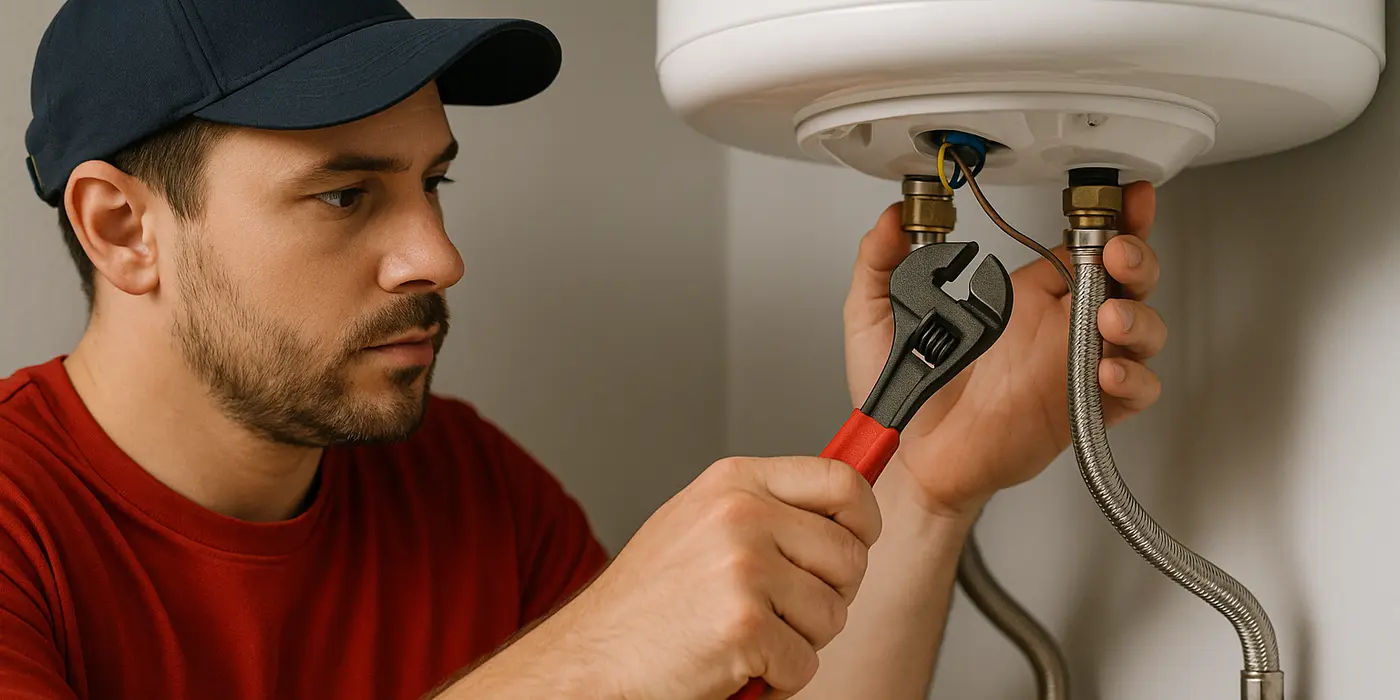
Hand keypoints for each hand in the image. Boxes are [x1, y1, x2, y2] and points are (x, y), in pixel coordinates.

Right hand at [556, 456, 881, 699]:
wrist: (588, 661)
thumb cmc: (644, 605)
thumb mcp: (700, 525)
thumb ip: (767, 509)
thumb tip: (845, 504)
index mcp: (733, 482)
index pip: (843, 478)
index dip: (862, 519)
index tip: (856, 541)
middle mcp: (740, 514)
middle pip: (849, 555)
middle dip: (827, 596)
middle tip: (776, 611)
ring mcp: (743, 567)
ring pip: (833, 613)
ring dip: (798, 641)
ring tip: (743, 637)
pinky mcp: (745, 625)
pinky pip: (806, 662)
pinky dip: (778, 679)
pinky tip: (734, 666)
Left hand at [843, 182, 1165, 517]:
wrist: (913, 463)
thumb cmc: (907, 399)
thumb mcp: (877, 320)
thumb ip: (880, 265)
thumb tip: (891, 217)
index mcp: (1019, 297)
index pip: (1081, 246)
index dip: (1110, 220)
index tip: (1120, 198)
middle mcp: (1054, 328)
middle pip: (1125, 279)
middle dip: (1135, 257)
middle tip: (1117, 252)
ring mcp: (1073, 368)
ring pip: (1140, 331)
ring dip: (1138, 318)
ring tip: (1109, 318)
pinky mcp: (1082, 412)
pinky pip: (1134, 393)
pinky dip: (1134, 380)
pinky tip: (1107, 372)